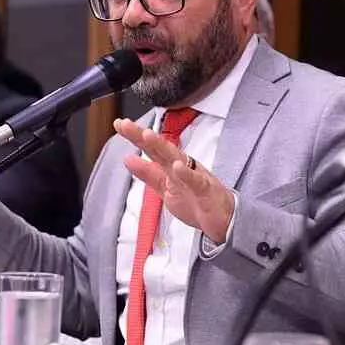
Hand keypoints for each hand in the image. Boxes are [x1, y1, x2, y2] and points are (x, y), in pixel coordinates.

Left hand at [114, 117, 235, 242]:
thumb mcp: (166, 188)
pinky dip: (187, 174)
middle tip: (125, 124)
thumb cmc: (197, 201)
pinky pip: (196, 181)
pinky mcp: (206, 190)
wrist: (224, 220)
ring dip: (162, 146)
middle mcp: (183, 166)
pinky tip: (177, 166)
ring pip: (177, 158)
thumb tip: (127, 159)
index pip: (152, 148)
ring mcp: (195, 176)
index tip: (119, 124)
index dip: (136, 136)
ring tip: (146, 135)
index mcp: (173, 166)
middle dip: (143, 136)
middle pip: (161, 148)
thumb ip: (148, 173)